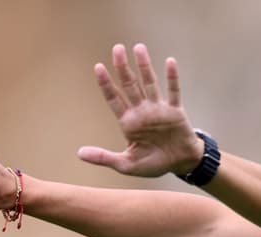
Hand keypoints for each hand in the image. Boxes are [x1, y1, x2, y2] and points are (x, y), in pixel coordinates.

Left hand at [77, 43, 202, 177]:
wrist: (180, 165)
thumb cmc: (154, 164)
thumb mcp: (126, 164)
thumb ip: (104, 157)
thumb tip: (79, 153)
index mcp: (128, 123)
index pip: (114, 99)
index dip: (106, 84)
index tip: (98, 67)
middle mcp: (142, 112)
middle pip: (130, 85)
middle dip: (123, 67)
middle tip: (117, 49)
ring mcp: (158, 109)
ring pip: (149, 83)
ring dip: (144, 66)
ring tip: (139, 47)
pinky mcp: (175, 111)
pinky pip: (173, 92)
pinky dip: (172, 77)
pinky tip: (169, 61)